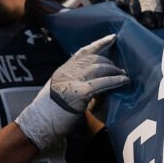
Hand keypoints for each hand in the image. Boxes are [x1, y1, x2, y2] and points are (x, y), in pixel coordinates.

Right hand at [15, 34, 128, 151]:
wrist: (39, 124)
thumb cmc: (51, 112)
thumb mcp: (61, 91)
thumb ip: (74, 82)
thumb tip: (94, 81)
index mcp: (63, 70)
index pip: (83, 51)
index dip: (99, 43)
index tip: (112, 38)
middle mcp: (67, 71)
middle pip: (94, 59)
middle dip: (110, 63)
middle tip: (120, 70)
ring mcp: (72, 80)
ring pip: (99, 68)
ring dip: (114, 71)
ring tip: (123, 76)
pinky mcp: (79, 92)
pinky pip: (102, 83)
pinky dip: (115, 81)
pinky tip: (124, 81)